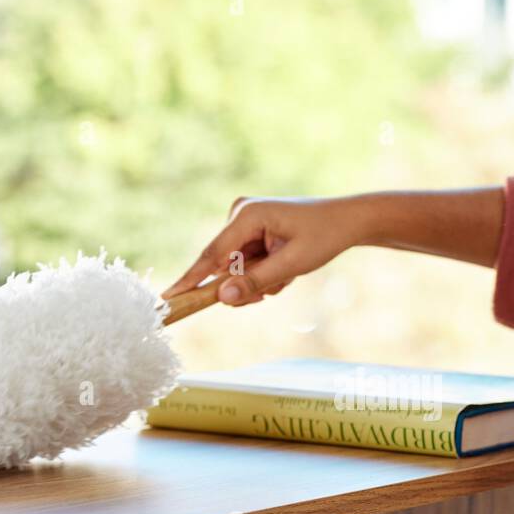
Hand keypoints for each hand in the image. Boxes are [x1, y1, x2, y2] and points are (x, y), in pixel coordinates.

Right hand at [161, 195, 365, 306]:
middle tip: (275, 289)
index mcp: (247, 215)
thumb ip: (256, 281)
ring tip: (286, 275)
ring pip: (235, 270)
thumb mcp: (292, 265)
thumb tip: (222, 298)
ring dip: (259, 281)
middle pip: (224, 267)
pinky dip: (264, 274)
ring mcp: (243, 222)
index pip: (211, 255)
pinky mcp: (249, 231)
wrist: (346, 220)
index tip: (167, 299)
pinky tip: (284, 267)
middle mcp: (239, 214)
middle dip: (247, 285)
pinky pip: (245, 264)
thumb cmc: (323, 237)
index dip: (190, 280)